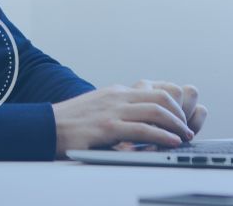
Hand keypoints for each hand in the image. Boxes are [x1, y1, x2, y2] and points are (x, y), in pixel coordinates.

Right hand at [50, 80, 206, 157]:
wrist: (45, 127)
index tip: (182, 116)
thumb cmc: (71, 123)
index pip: (155, 89)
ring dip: (176, 125)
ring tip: (184, 137)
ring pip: (156, 110)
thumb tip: (138, 120)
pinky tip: (171, 143)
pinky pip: (142, 130)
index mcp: (117, 92)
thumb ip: (118, 110)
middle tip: (187, 128)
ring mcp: (112, 110)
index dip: (175, 102)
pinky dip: (162, 136)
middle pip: (161, 96)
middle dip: (180, 113)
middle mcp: (118, 97)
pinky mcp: (107, 127)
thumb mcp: (98, 108)